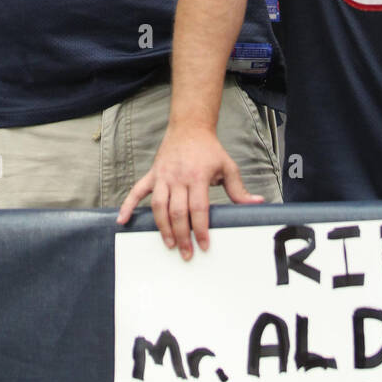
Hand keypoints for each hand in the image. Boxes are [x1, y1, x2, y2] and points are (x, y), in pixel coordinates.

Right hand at [117, 126, 262, 259]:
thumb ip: (239, 190)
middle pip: (177, 211)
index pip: (198, 209)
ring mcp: (163, 176)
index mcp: (197, 177)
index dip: (200, 229)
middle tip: (186, 254)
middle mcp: (178, 177)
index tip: (204, 245)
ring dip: (162, 227)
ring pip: (158, 206)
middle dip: (182, 235)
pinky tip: (122, 220)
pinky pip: (137, 191)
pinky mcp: (153, 174)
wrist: (190, 127)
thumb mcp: (228, 167)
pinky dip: (128, 206)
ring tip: (168, 244)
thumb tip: (258, 204)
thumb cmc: (210, 150)